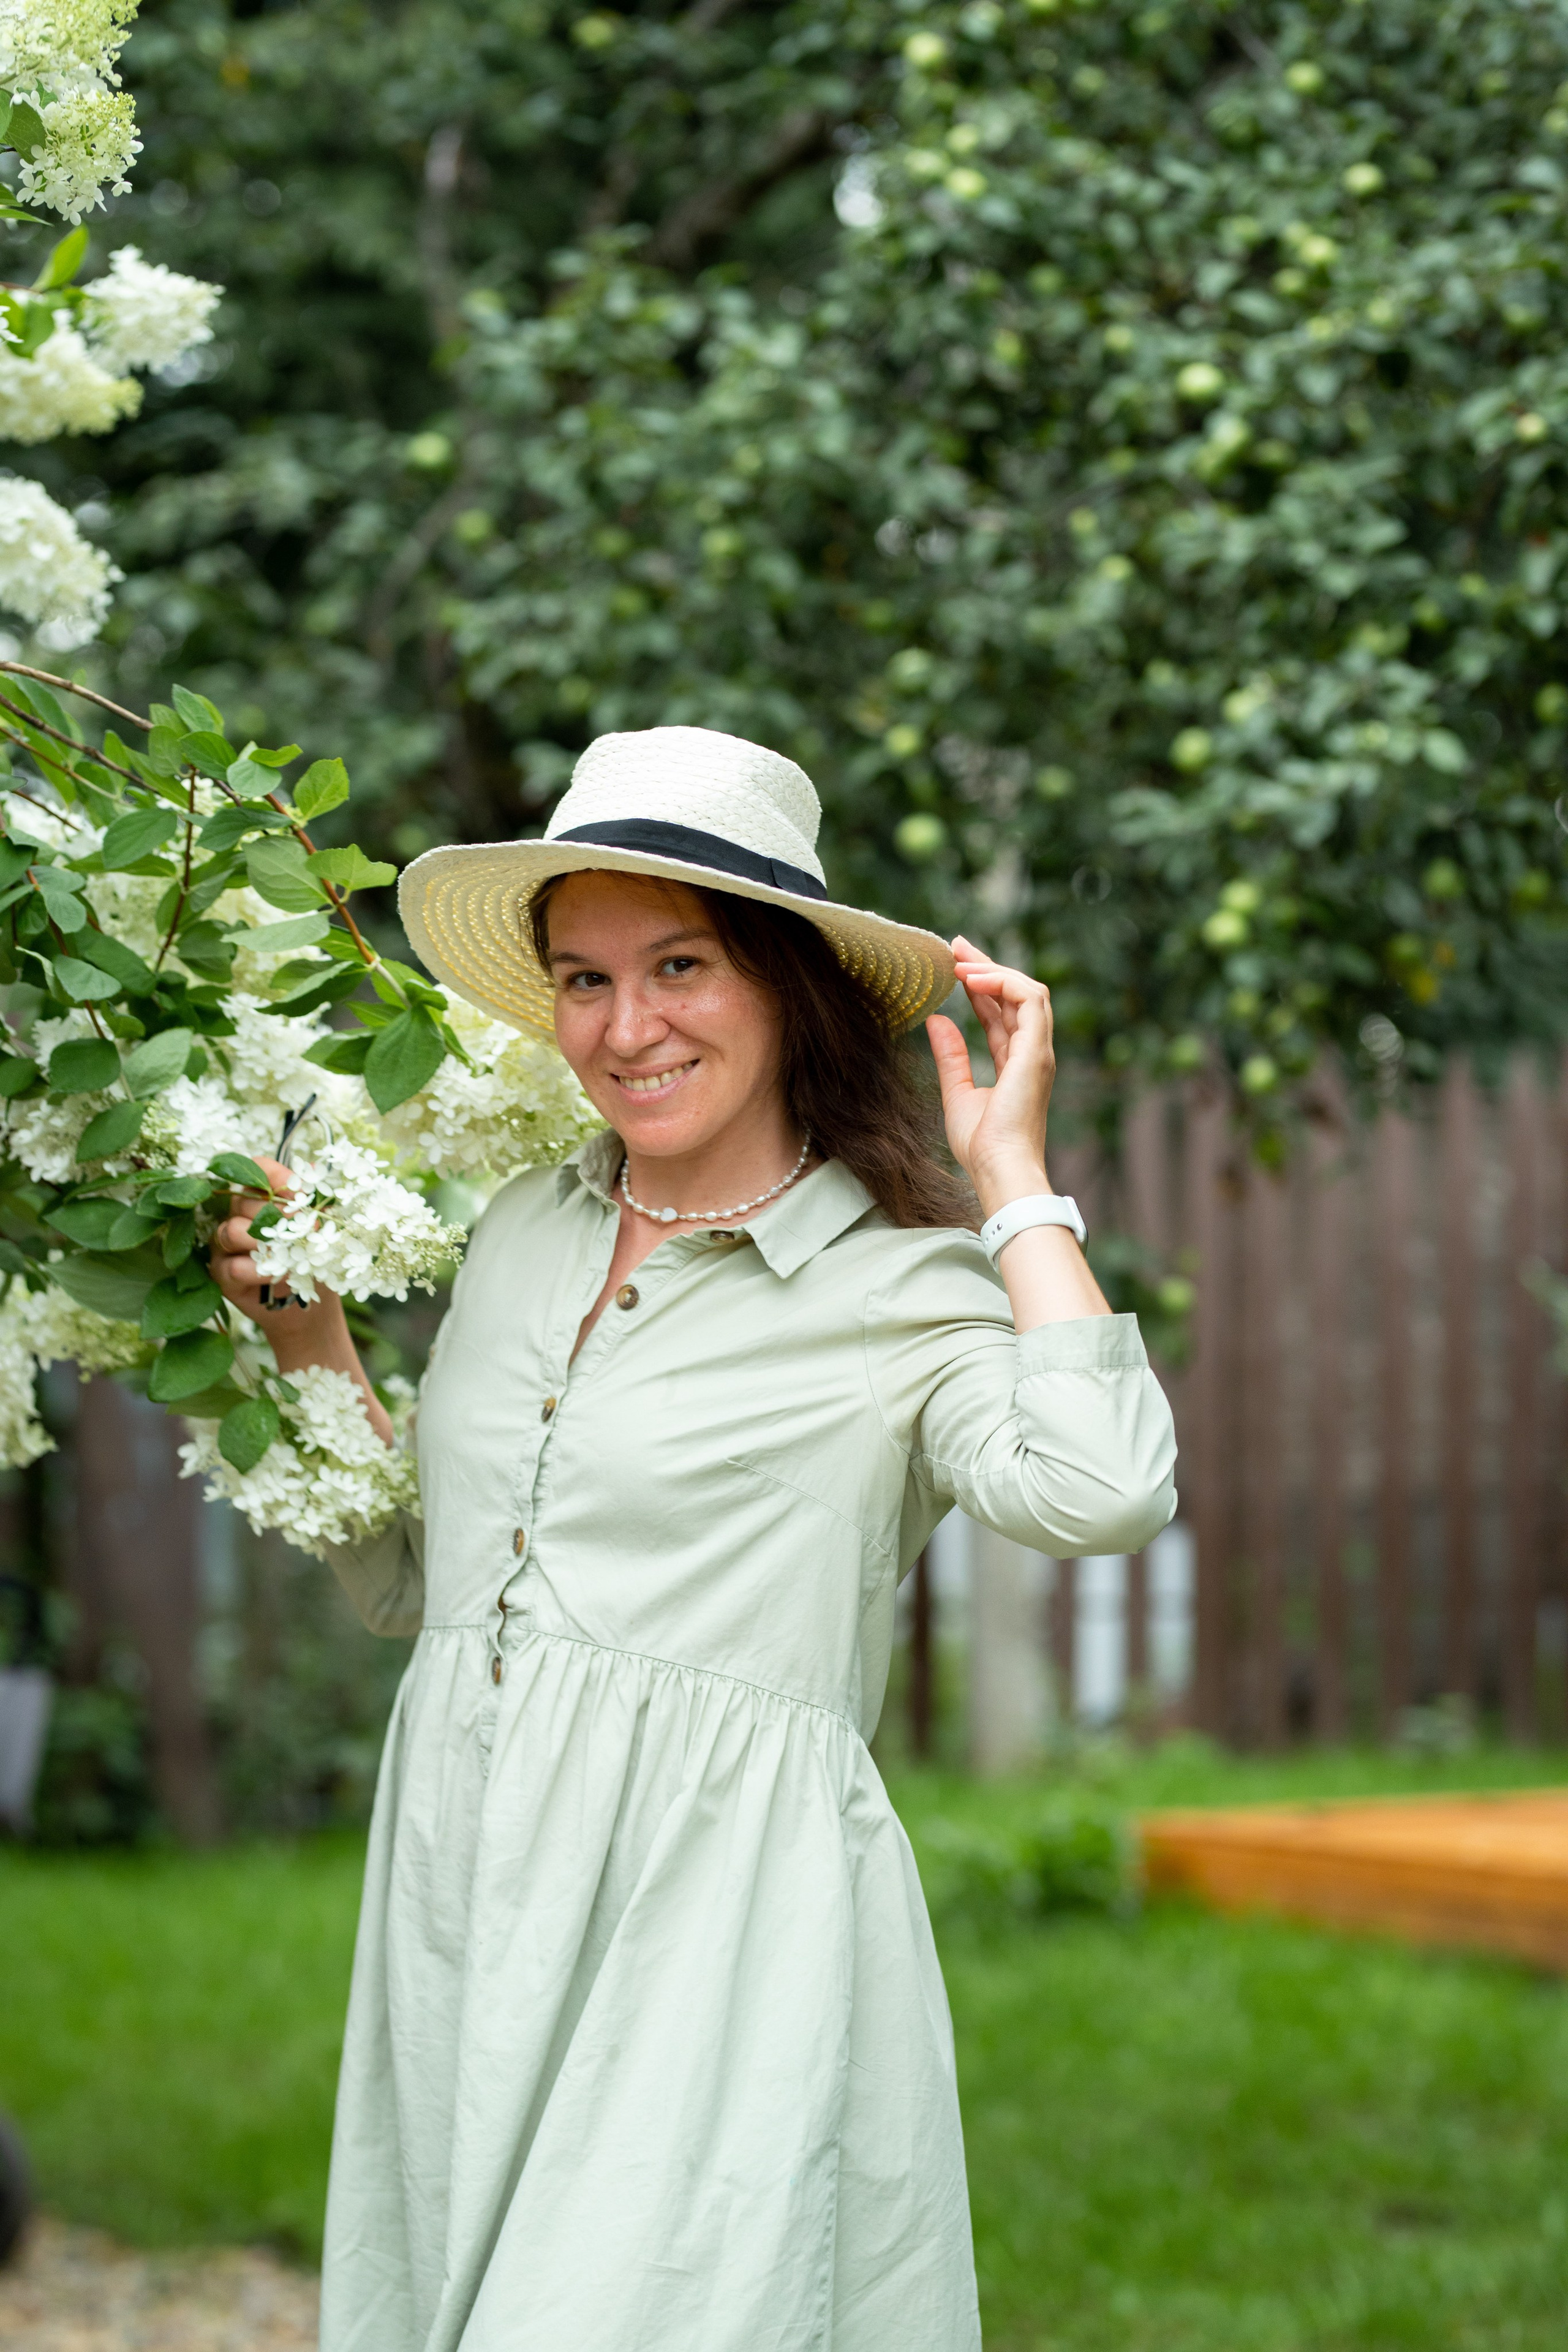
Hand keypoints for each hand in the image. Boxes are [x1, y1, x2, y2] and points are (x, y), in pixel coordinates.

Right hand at [211, 1154, 338, 1333]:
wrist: (309, 1305)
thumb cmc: (313, 1260)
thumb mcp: (322, 1230)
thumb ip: (314, 1203)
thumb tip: (309, 1175)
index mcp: (262, 1196)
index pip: (257, 1169)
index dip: (276, 1178)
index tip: (299, 1196)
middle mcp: (238, 1214)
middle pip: (243, 1201)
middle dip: (276, 1218)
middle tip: (301, 1234)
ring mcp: (225, 1243)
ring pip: (232, 1230)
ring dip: (264, 1245)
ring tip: (288, 1257)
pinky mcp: (220, 1272)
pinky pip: (233, 1265)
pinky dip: (259, 1271)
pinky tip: (277, 1276)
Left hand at [926, 935, 1055, 1219]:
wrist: (998, 1169)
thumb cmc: (981, 1146)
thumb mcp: (956, 1092)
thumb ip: (950, 1055)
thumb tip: (936, 1019)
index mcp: (1015, 1064)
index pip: (1001, 1013)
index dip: (980, 986)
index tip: (954, 966)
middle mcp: (1031, 1053)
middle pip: (1015, 995)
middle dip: (987, 966)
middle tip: (956, 946)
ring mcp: (1038, 1051)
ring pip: (1028, 991)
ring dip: (995, 970)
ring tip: (961, 960)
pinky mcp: (1037, 1052)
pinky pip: (1030, 1000)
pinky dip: (1003, 983)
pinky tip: (971, 979)